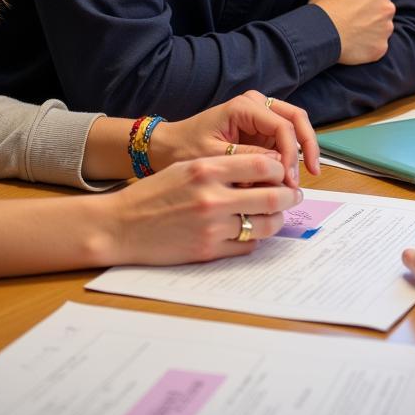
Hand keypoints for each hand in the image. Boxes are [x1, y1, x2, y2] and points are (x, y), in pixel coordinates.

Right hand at [108, 153, 303, 264]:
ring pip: (264, 225)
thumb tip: (265, 168)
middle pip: (271, 196)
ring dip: (276, 219)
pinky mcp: (207, 252)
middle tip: (293, 195)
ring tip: (276, 214)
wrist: (120, 226)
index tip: (283, 171)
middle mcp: (212, 197)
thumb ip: (223, 167)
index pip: (262, 163)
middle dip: (289, 196)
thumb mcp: (186, 167)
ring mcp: (211, 227)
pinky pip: (246, 246)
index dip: (280, 168)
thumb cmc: (153, 193)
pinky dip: (254, 238)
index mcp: (206, 169)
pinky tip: (249, 230)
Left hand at [149, 90, 319, 185]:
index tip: (288, 179)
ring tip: (296, 181)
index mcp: (244, 106)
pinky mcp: (260, 129)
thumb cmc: (186, 148)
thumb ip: (248, 159)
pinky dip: (289, 157)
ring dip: (300, 152)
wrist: (168, 146)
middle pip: (296, 118)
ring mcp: (260, 115)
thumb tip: (280, 167)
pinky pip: (284, 139)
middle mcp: (256, 105)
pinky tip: (286, 178)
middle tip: (312, 173)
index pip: (282, 125)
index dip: (291, 153)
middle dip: (307, 146)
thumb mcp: (215, 156)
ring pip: (294, 128)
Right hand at [308, 0, 395, 64]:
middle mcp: (388, 7)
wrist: (320, 33)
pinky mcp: (381, 48)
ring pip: (381, 28)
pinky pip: (377, 46)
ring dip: (371, 29)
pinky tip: (353, 43)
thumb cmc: (325, 3)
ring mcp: (386, 29)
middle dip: (371, 12)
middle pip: (382, 8)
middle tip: (351, 17)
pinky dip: (368, 45)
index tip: (352, 1)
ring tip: (351, 31)